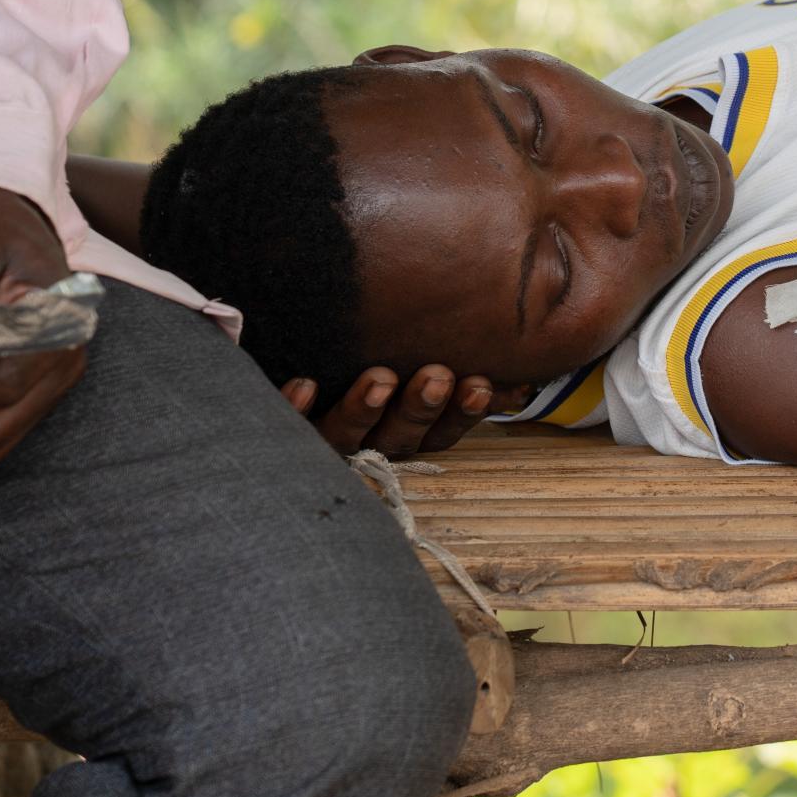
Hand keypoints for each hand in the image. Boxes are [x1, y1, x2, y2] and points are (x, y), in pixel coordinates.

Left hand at [282, 366, 530, 458]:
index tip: (480, 384)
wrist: (282, 380)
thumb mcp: (416, 357)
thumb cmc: (362, 355)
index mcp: (401, 430)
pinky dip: (294, 409)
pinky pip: (284, 427)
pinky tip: (303, 385)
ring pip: (347, 437)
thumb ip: (461, 365)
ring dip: (365, 408)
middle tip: (436, 374)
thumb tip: (519, 374)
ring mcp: (321, 437)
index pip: (440, 432)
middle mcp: (364, 441)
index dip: (462, 413)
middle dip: (420, 406)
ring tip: (380, 378)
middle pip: (397, 436)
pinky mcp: (278, 429)